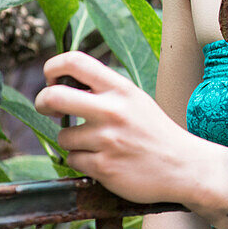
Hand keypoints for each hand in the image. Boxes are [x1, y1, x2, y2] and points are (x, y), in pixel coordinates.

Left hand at [34, 52, 210, 205]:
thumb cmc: (157, 133)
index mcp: (122, 89)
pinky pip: (73, 160)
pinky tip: (106, 160)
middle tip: (49, 108)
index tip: (54, 80)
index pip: (74, 61)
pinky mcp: (103, 167)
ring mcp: (107, 139)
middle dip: (43, 102)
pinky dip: (84, 162)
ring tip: (99, 144)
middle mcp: (113, 111)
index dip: (52, 67)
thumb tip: (64, 84)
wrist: (185, 166)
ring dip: (74, 142)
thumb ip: (106, 91)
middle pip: (53, 96)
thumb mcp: (137, 101)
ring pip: (63, 136)